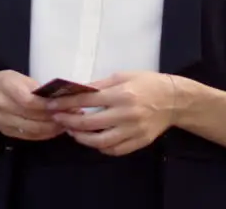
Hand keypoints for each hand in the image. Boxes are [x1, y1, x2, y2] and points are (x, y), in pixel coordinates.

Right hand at [0, 70, 64, 141]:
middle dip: (55, 117)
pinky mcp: (8, 132)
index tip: (65, 104)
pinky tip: (57, 129)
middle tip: (74, 114)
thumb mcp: (16, 76)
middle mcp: (2, 106)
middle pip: (33, 117)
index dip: (47, 105)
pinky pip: (30, 136)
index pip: (28, 100)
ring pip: (33, 129)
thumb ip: (34, 86)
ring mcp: (4, 122)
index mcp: (5, 87)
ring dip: (54, 128)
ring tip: (69, 122)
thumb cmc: (4, 83)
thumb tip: (58, 96)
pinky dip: (46, 134)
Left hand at [46, 72, 178, 155]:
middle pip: (90, 123)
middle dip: (69, 121)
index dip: (66, 103)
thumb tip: (77, 90)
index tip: (51, 105)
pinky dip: (100, 147)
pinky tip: (93, 140)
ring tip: (73, 131)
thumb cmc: (147, 83)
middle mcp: (126, 114)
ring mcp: (133, 131)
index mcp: (121, 94)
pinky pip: (115, 150)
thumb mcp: (123, 76)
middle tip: (57, 119)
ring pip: (100, 142)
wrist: (174, 100)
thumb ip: (100, 85)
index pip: (86, 100)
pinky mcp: (139, 142)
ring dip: (82, 138)